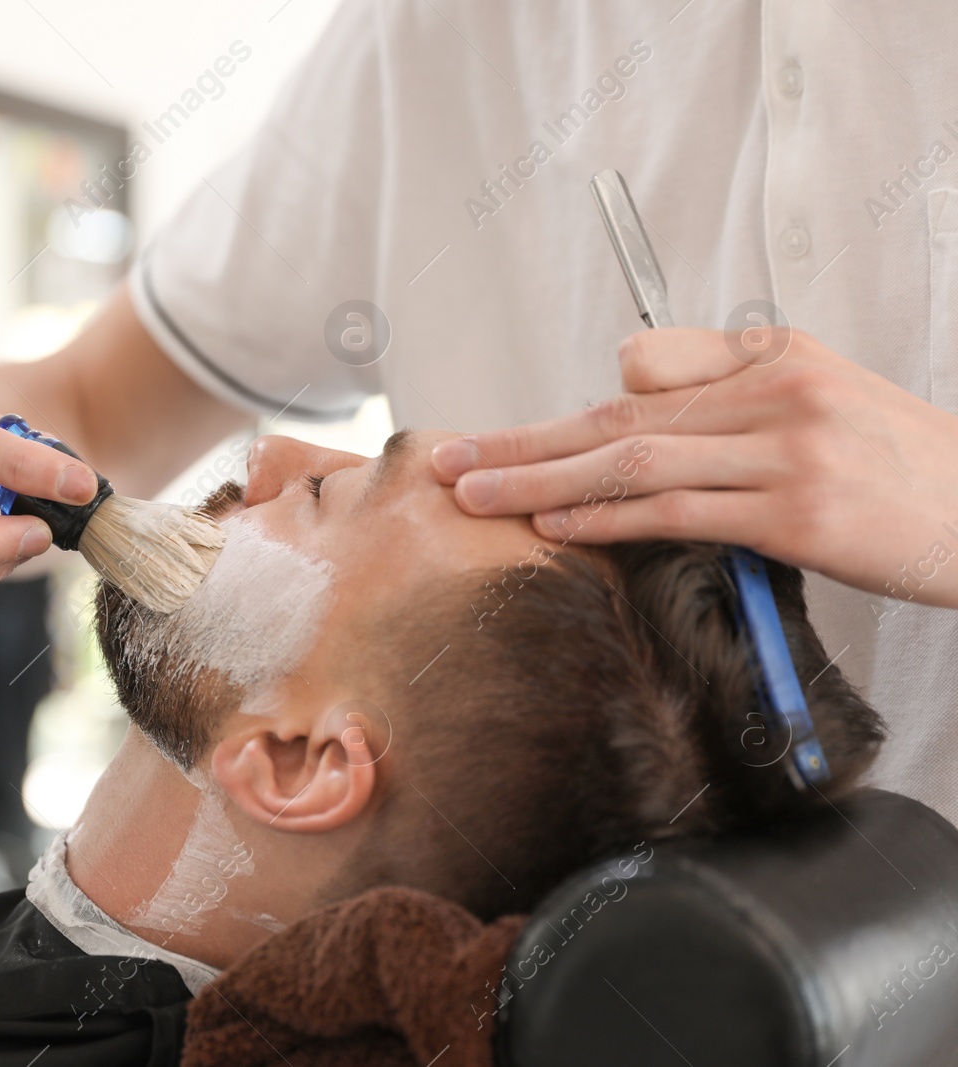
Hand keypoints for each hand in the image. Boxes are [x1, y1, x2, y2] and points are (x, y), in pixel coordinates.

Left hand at [429, 327, 957, 607]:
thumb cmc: (902, 471)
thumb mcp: (822, 401)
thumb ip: (725, 393)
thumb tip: (624, 385)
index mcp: (776, 358)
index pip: (643, 373)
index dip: (566, 416)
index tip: (504, 442)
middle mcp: (775, 393)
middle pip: (618, 414)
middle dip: (521, 438)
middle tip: (449, 457)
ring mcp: (787, 452)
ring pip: (633, 460)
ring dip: (540, 478)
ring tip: (473, 493)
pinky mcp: (798, 515)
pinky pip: (677, 512)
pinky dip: (605, 518)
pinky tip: (552, 523)